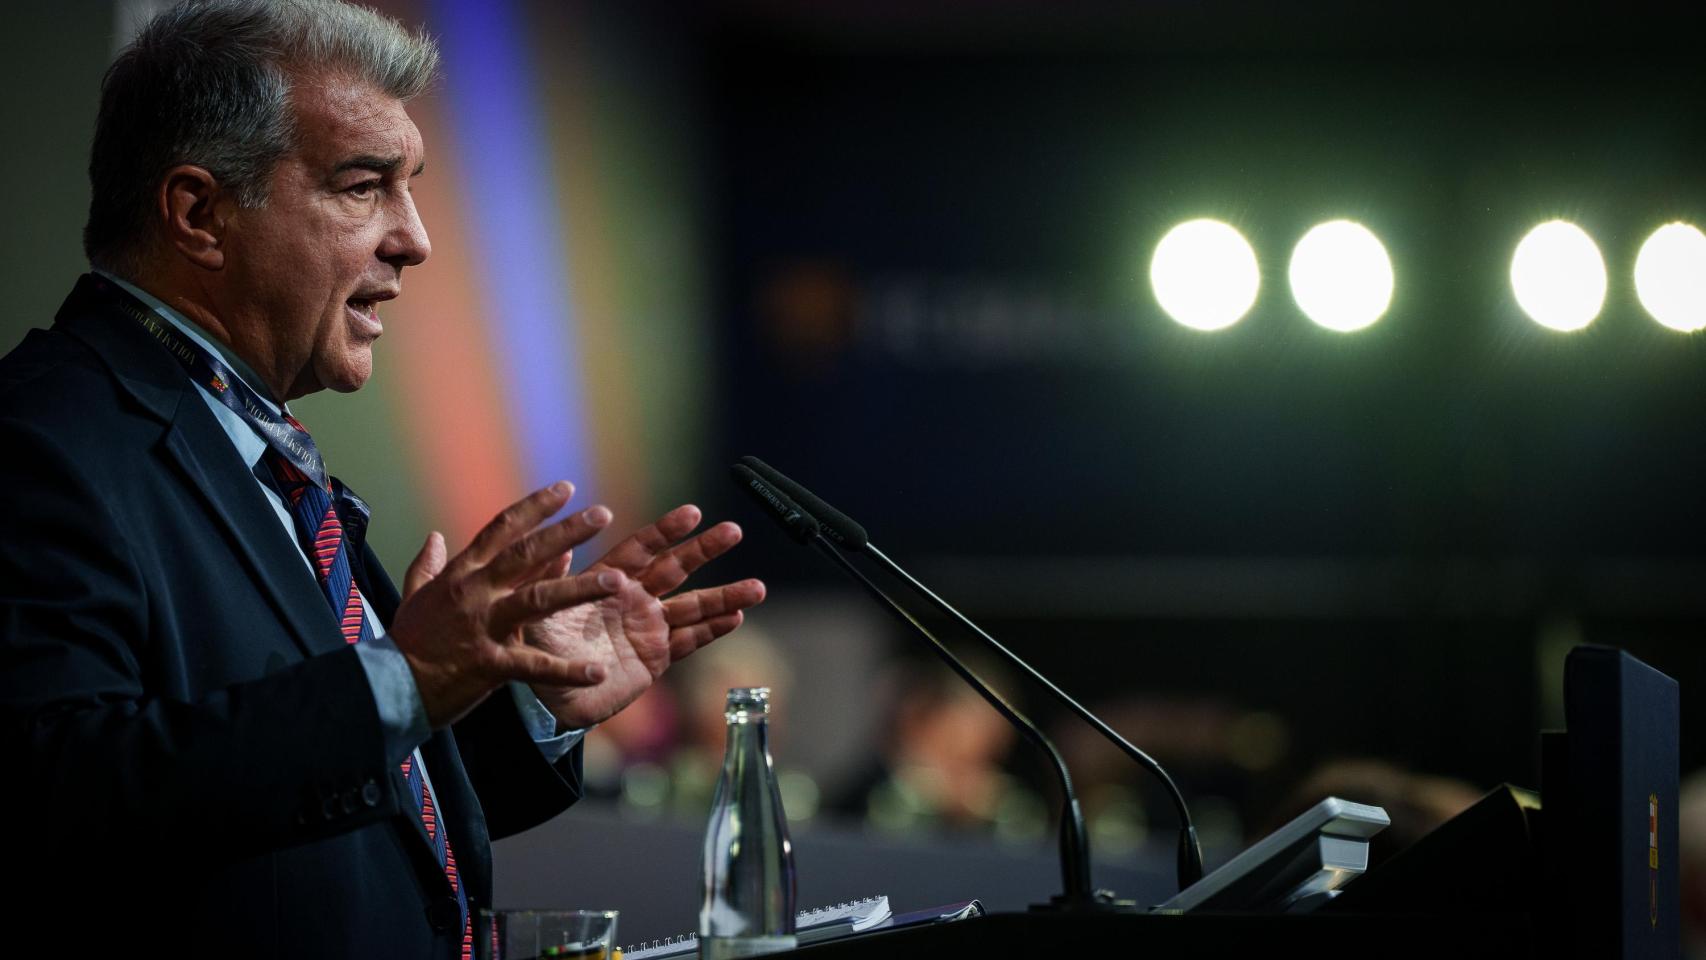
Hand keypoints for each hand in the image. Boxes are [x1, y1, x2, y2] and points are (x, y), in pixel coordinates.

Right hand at [389, 481, 629, 727]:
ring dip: (579, 589)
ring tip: (618, 581)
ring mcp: (484, 626)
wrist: (388, 687)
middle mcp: (475, 592)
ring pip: (537, 601)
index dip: (535, 507)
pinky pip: (534, 666)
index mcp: (462, 574)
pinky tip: (597, 673)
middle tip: (603, 513)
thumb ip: (426, 565)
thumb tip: (435, 536)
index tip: (567, 488)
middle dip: (566, 531)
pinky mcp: (489, 664)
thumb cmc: (406, 642)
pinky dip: (566, 671)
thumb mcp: (414, 596)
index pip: (502, 529)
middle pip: (525, 553)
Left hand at [523, 504, 765, 730]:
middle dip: (705, 550)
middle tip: (733, 531)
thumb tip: (560, 547)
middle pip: (676, 568)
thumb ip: (550, 580)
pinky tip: (736, 618)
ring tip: (758, 587)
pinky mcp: (656, 658)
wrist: (544, 699)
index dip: (666, 531)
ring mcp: (648, 627)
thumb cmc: (535, 649)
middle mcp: (633, 599)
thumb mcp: (536, 611)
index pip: (641, 549)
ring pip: (693, 606)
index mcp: (607, 580)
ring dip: (725, 597)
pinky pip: (688, 642)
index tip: (693, 513)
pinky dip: (713, 631)